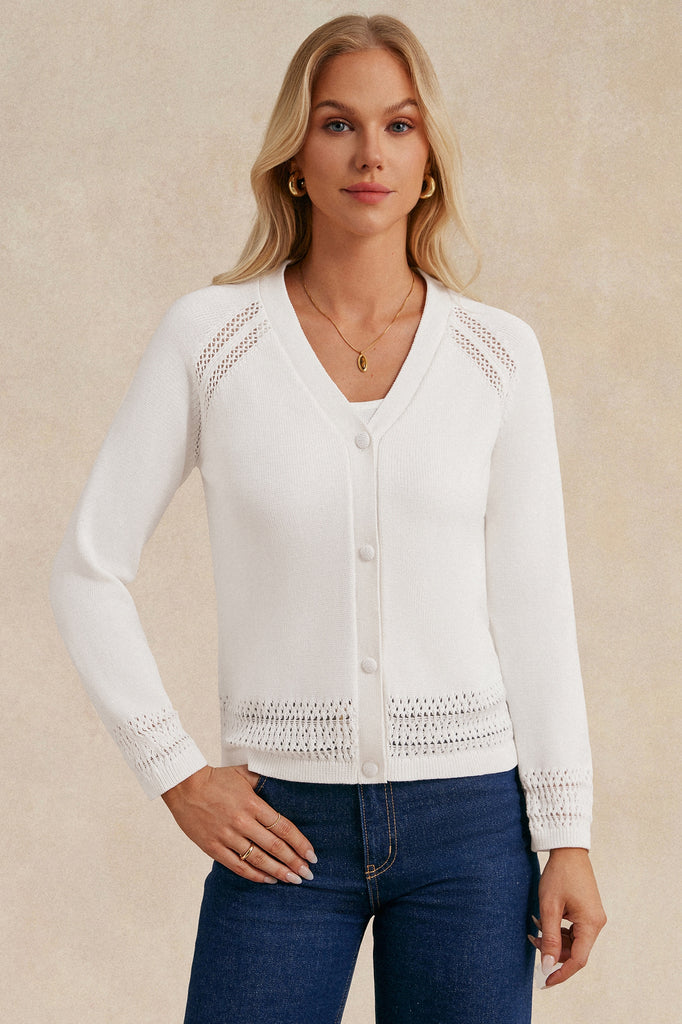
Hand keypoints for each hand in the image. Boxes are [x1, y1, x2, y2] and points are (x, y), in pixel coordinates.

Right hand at [161, 765, 316, 884]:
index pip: (283, 828)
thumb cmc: (216, 779)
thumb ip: (264, 780)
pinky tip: (268, 880)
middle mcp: (242, 822)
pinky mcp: (213, 847)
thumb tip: (286, 780)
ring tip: (293, 880)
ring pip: (258, 860)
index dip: (300, 843)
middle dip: (294, 862)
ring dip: (278, 872)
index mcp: (253, 804)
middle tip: (308, 873)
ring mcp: (227, 836)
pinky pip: (237, 866)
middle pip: (274, 846)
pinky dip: (254, 875)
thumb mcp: (244, 773)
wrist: (184, 786)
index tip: (312, 854)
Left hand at [530, 848, 605, 986]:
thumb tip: (546, 966)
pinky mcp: (587, 911)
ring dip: (553, 939)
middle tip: (531, 941)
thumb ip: (549, 938)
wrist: (568, 849)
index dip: (561, 973)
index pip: (578, 960)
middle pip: (575, 951)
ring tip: (533, 928)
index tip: (544, 982)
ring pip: (573, 941)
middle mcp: (596, 923)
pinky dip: (557, 929)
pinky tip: (542, 920)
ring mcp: (592, 917)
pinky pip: (573, 929)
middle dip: (552, 951)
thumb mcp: (549, 907)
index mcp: (591, 924)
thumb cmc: (559, 875)